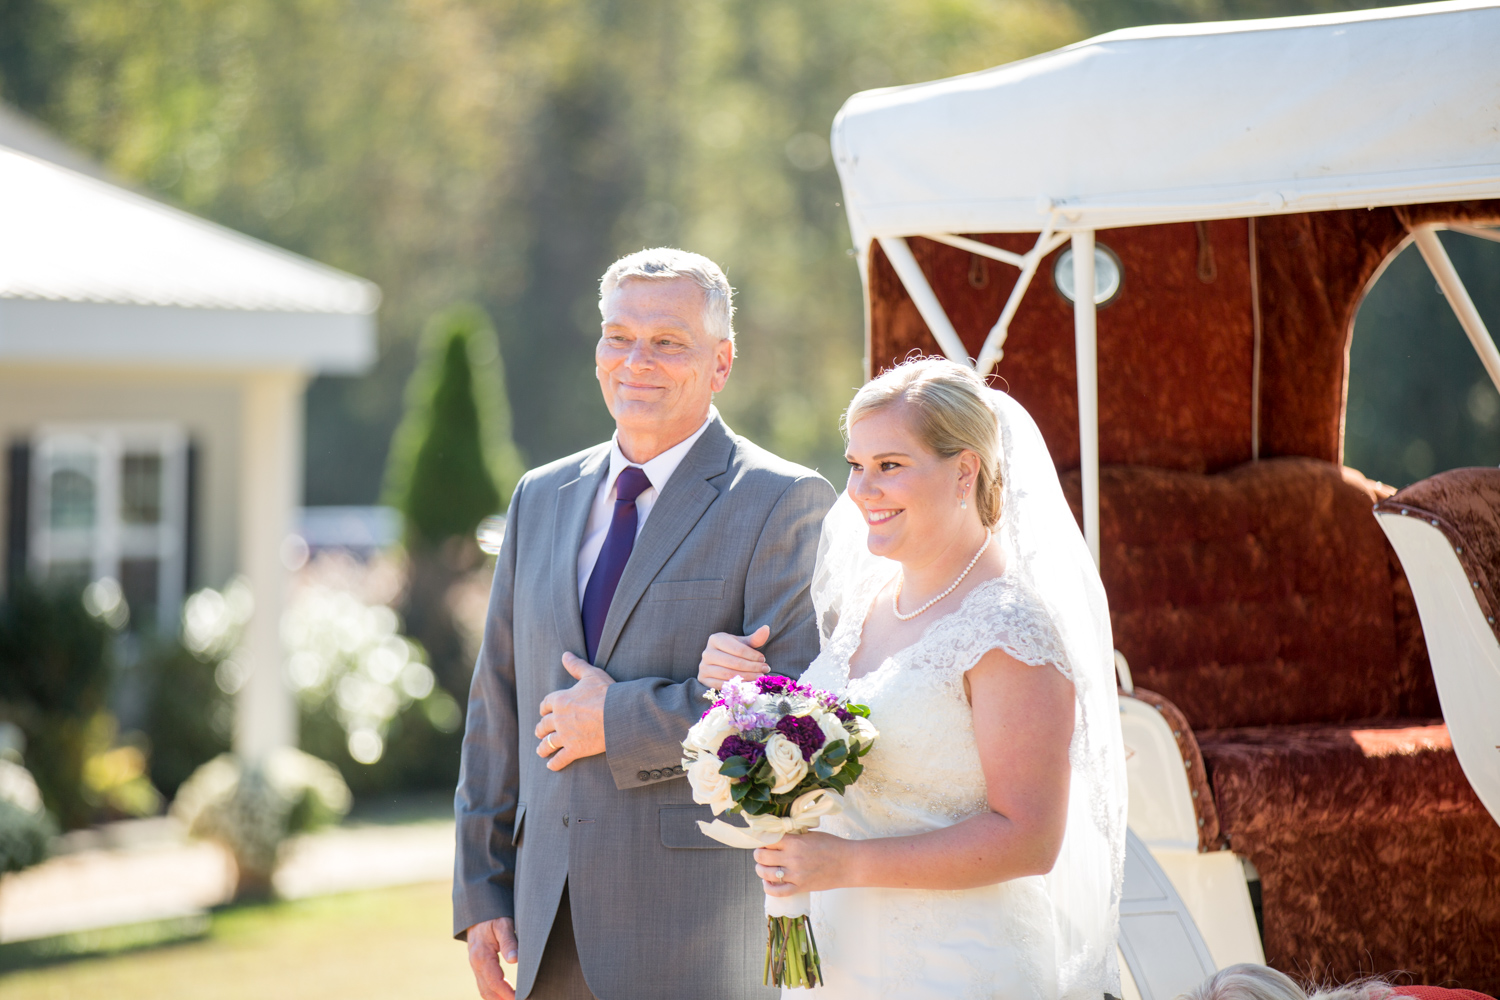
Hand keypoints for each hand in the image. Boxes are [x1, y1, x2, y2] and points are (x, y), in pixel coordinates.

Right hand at [465, 917, 517, 999]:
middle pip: (488, 991)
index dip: (507, 993)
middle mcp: (476, 964)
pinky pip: (483, 985)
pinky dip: (493, 994)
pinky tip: (503, 997)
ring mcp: (476, 967)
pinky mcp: (478, 967)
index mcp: (482, 956)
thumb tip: (514, 959)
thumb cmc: (492, 917)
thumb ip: (509, 941)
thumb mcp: (503, 924)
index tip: (520, 998)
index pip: (495, 982)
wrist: (477, 912)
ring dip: (497, 999)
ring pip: (484, 990)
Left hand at [535, 652, 614, 769]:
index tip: (544, 711)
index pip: (546, 704)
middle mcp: (559, 718)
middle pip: (543, 725)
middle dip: (541, 728)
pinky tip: (551, 765)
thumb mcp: (591, 674)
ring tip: (541, 751)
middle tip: (540, 732)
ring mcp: (565, 735)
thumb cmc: (607, 692)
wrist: (619, 714)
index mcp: (561, 699)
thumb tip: (565, 654)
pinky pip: (559, 759)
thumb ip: (576, 666)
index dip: (544, 708)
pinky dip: (554, 763)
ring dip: (543, 747)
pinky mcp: (575, 750)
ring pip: (547, 743)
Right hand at [697, 625, 770, 689]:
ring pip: (728, 674)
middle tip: (764, 670)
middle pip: (734, 662)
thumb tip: (766, 628)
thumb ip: (755, 638)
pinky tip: (748, 685)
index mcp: (715, 639)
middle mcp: (707, 652)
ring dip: (747, 677)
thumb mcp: (743, 643)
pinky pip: (721, 685)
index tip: (764, 659)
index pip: (738, 649)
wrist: (718, 662)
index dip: (753, 655)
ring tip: (759, 677)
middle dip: (752, 667)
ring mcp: (703, 666)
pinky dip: (736, 686)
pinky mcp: (703, 679)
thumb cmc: (733, 651)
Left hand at [754, 831, 850, 895]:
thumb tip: (775, 836)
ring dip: (760, 869)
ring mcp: (795, 875)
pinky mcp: (800, 887)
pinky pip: (777, 891)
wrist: (848, 863)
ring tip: (763, 867)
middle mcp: (792, 858)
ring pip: (766, 874)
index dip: (762, 840)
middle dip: (758, 854)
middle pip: (762, 856)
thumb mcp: (810, 834)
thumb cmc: (832, 845)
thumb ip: (792, 836)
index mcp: (795, 842)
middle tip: (761, 854)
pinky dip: (768, 888)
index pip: (767, 840)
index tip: (762, 841)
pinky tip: (767, 882)